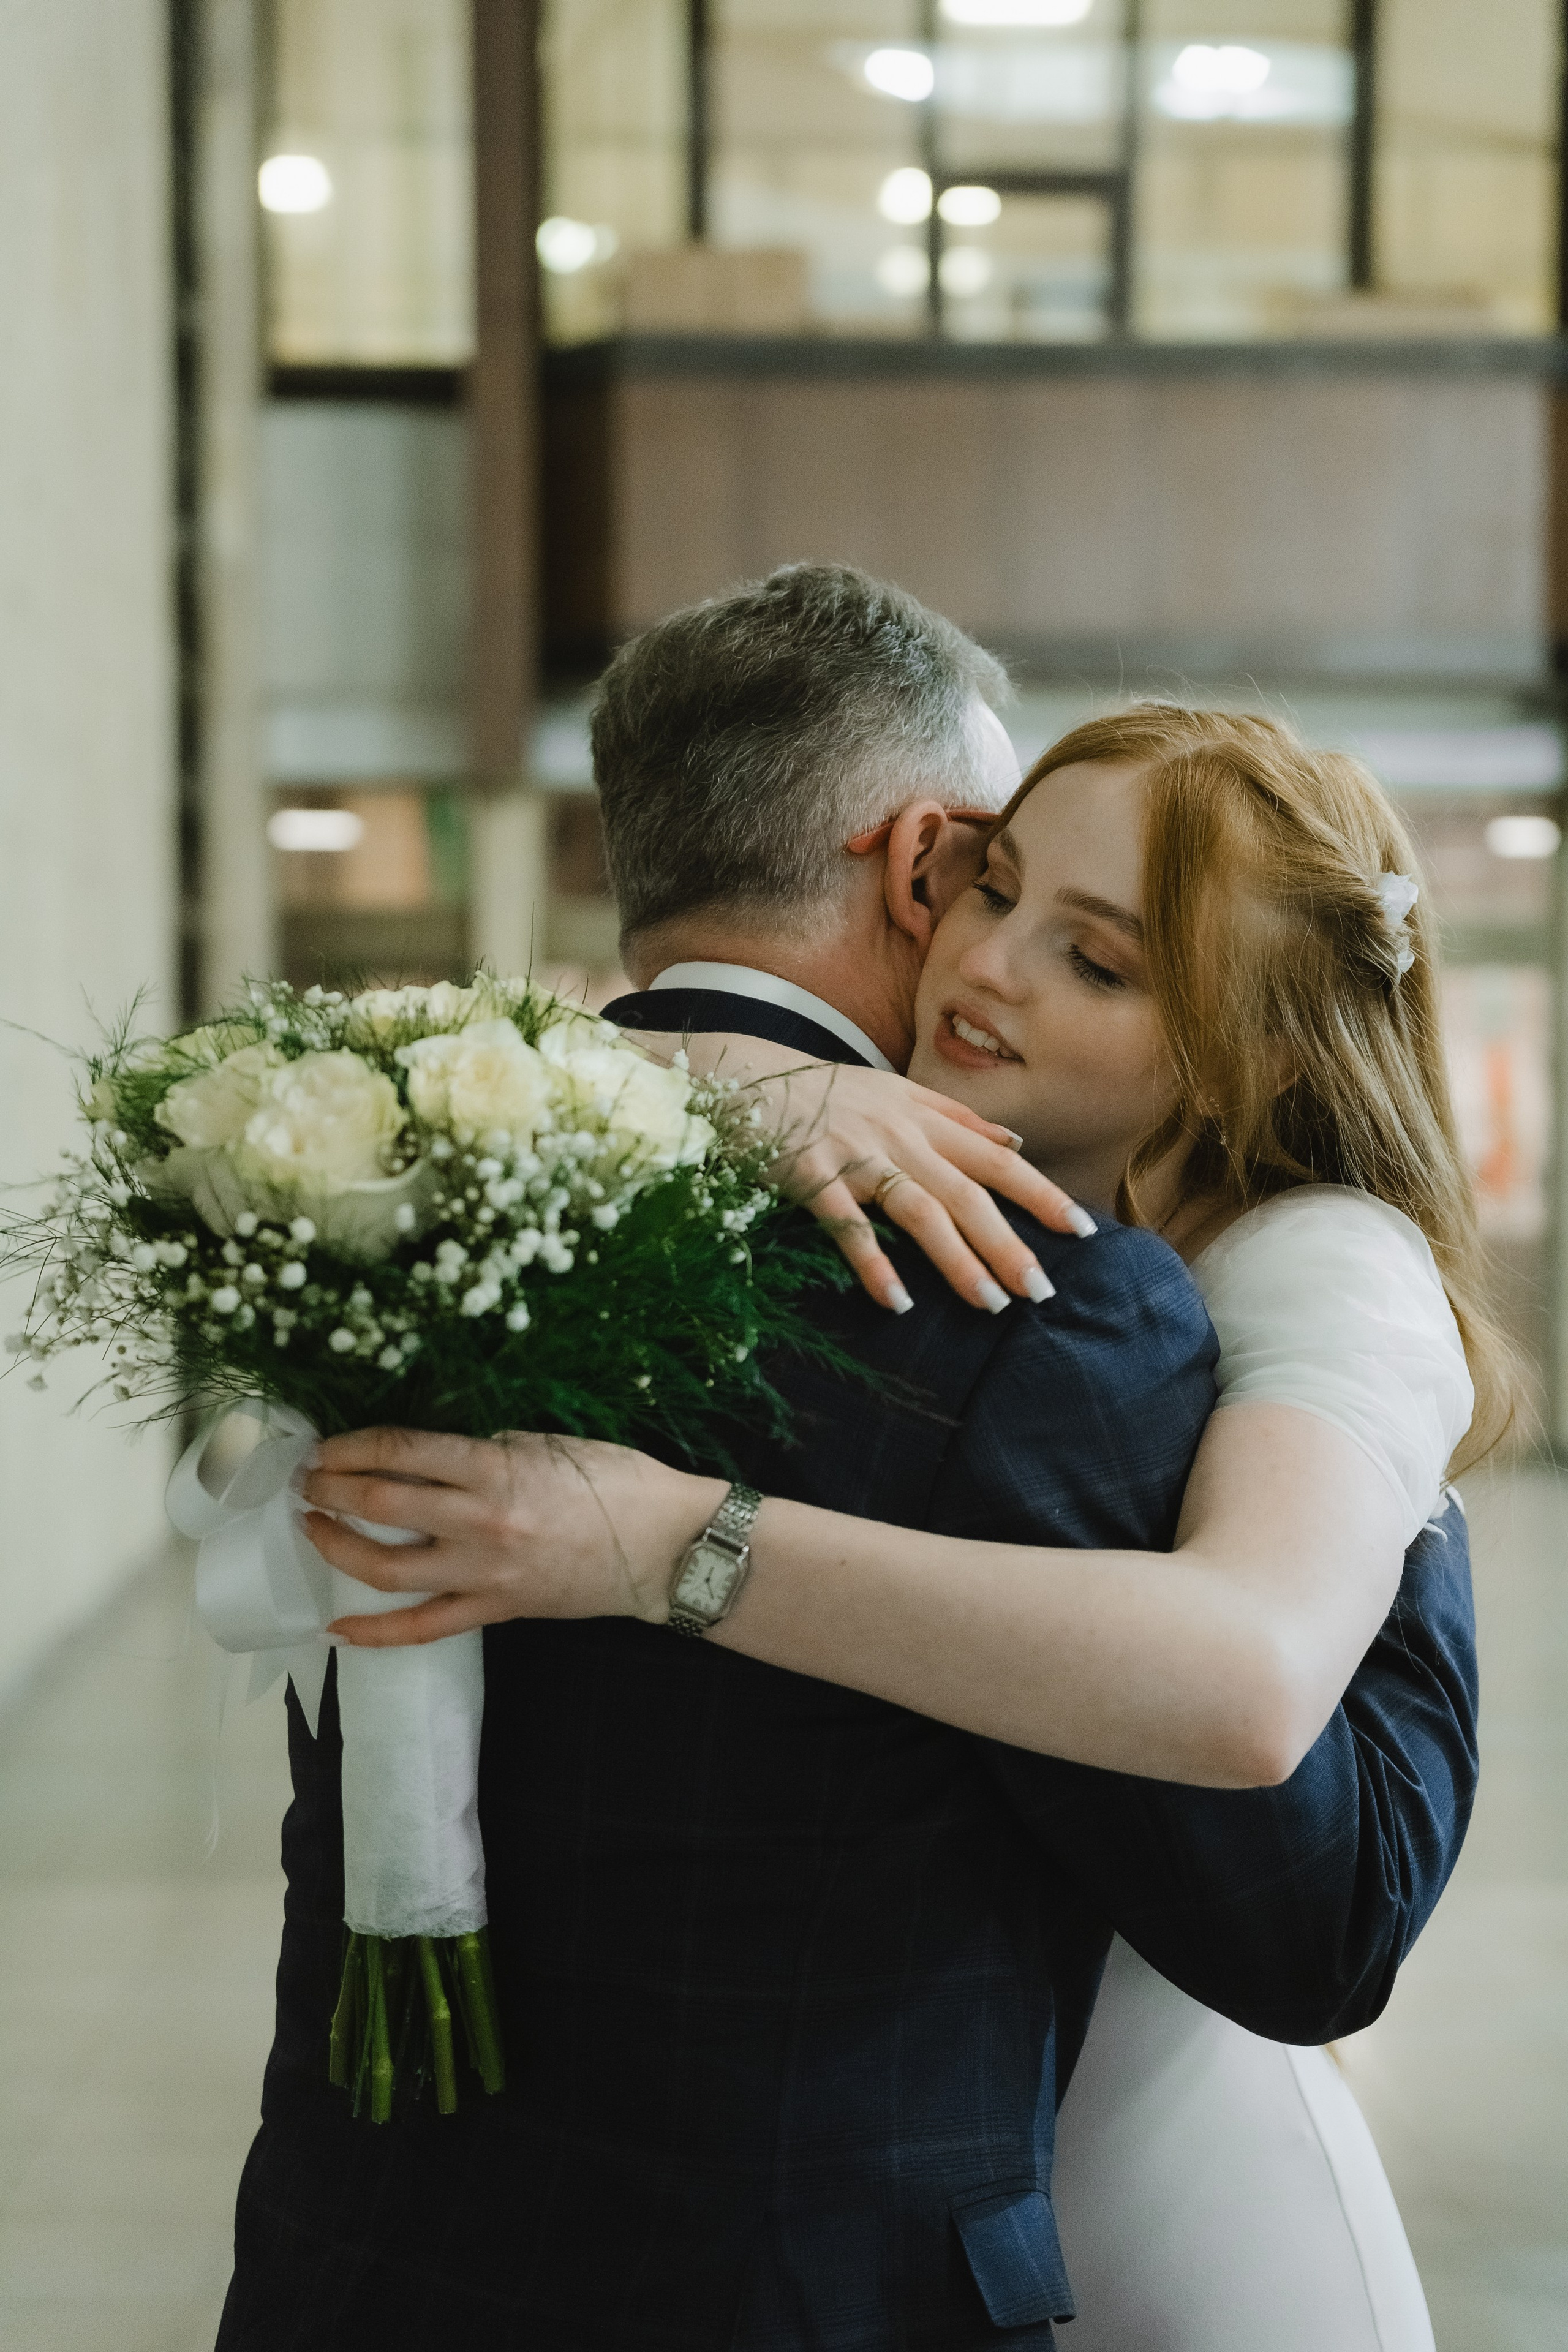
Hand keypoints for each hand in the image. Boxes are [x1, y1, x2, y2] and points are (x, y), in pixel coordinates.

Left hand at [305, 1426, 723, 1647]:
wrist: (666, 1546)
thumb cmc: (618, 1481)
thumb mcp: (549, 1442)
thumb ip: (487, 1450)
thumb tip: (433, 1458)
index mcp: (495, 1469)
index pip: (401, 1451)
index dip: (352, 1446)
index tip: (326, 1446)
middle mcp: (480, 1522)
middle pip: (381, 1503)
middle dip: (332, 1489)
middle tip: (308, 1481)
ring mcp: (483, 1573)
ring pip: (387, 1567)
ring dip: (338, 1547)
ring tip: (312, 1528)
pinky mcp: (494, 1610)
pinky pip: (422, 1627)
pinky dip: (374, 1631)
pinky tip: (337, 1627)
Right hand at [758, 1062, 1093, 1314]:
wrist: (746, 1076)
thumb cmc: (826, 1092)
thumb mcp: (898, 1092)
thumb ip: (957, 1120)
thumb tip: (1014, 1145)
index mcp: (925, 1119)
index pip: (998, 1161)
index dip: (1042, 1195)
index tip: (1082, 1231)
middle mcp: (900, 1136)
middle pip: (968, 1195)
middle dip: (1009, 1244)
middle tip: (1042, 1292)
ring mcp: (857, 1155)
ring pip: (921, 1211)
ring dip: (958, 1260)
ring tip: (990, 1305)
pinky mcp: (814, 1176)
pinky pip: (849, 1225)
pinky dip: (873, 1263)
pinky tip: (896, 1301)